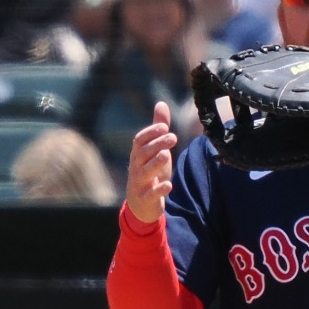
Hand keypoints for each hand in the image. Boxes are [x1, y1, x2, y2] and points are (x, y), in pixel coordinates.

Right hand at [126, 100, 176, 223]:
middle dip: (156, 145)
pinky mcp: (145, 199)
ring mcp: (139, 184)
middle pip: (142, 154)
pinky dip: (159, 190)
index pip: (139, 140)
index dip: (150, 133)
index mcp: (138, 154)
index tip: (165, 127)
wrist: (141, 205)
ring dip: (155, 163)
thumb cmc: (150, 172)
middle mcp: (136, 167)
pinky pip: (150, 194)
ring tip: (167, 154)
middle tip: (173, 137)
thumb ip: (158, 129)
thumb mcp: (155, 150)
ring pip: (144, 173)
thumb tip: (161, 103)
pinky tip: (169, 185)